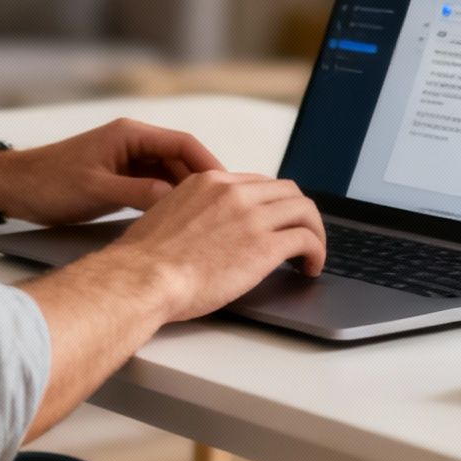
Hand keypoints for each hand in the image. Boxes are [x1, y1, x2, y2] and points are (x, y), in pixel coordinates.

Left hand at [0, 117, 223, 225]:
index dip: (209, 163)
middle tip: (226, 207)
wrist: (15, 188)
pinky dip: (169, 200)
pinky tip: (181, 219)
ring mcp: (128, 160)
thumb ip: (135, 191)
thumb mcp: (94, 189)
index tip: (229, 184)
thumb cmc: (48, 182)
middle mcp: (133, 143)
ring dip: (188, 193)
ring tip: (211, 217)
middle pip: (181, 159)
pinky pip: (155, 186)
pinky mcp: (121, 177)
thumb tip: (172, 197)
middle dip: (204, 182)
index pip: (182, 143)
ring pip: (170, 174)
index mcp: (129, 134)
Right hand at [101, 170, 326, 321]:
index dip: (272, 204)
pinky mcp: (265, 246)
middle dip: (298, 213)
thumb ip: (193, 213)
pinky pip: (307, 239)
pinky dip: (317, 252)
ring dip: (314, 231)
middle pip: (287, 191)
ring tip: (311, 253)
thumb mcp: (166, 216)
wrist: (143, 277)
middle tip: (300, 234)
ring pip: (304, 210)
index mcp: (210, 183)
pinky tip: (311, 267)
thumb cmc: (145, 260)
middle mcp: (234, 192)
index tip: (275, 221)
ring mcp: (252, 217)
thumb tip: (202, 230)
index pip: (257, 184)